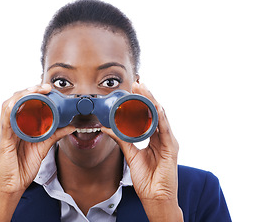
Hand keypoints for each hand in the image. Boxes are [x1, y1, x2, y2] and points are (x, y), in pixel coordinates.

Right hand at [0, 84, 74, 221]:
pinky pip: (5, 121)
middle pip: (17, 100)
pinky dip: (11, 110)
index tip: (49, 88)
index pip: (24, 102)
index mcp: (20, 124)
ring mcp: (6, 131)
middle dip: (30, 90)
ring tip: (35, 90)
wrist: (13, 185)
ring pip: (10, 105)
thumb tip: (71, 126)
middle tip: (46, 87)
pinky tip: (19, 103)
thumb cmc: (24, 166)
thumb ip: (55, 135)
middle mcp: (11, 124)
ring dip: (22, 95)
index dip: (35, 92)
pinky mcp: (3, 139)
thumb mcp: (44, 146)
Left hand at [102, 82, 182, 220]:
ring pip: (161, 117)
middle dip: (147, 96)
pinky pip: (165, 130)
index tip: (133, 90)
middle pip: (155, 112)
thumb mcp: (131, 154)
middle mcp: (163, 136)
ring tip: (144, 89)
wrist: (155, 197)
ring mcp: (169, 141)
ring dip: (152, 101)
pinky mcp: (172, 148)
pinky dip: (160, 118)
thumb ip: (121, 139)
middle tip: (137, 83)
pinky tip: (155, 107)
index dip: (141, 102)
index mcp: (154, 137)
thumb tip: (107, 127)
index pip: (148, 115)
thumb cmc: (146, 178)